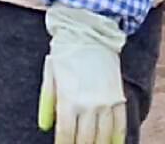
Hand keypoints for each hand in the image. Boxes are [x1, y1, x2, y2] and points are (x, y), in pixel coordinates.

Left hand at [38, 5, 126, 143]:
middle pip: (85, 139)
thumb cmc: (66, 52)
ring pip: (103, 136)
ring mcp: (106, 102)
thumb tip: (44, 126)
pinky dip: (118, 138)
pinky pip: (121, 124)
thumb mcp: (51, 75)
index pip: (65, 134)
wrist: (91, 32)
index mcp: (68, 99)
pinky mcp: (118, 97)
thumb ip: (46, 102)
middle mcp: (88, 104)